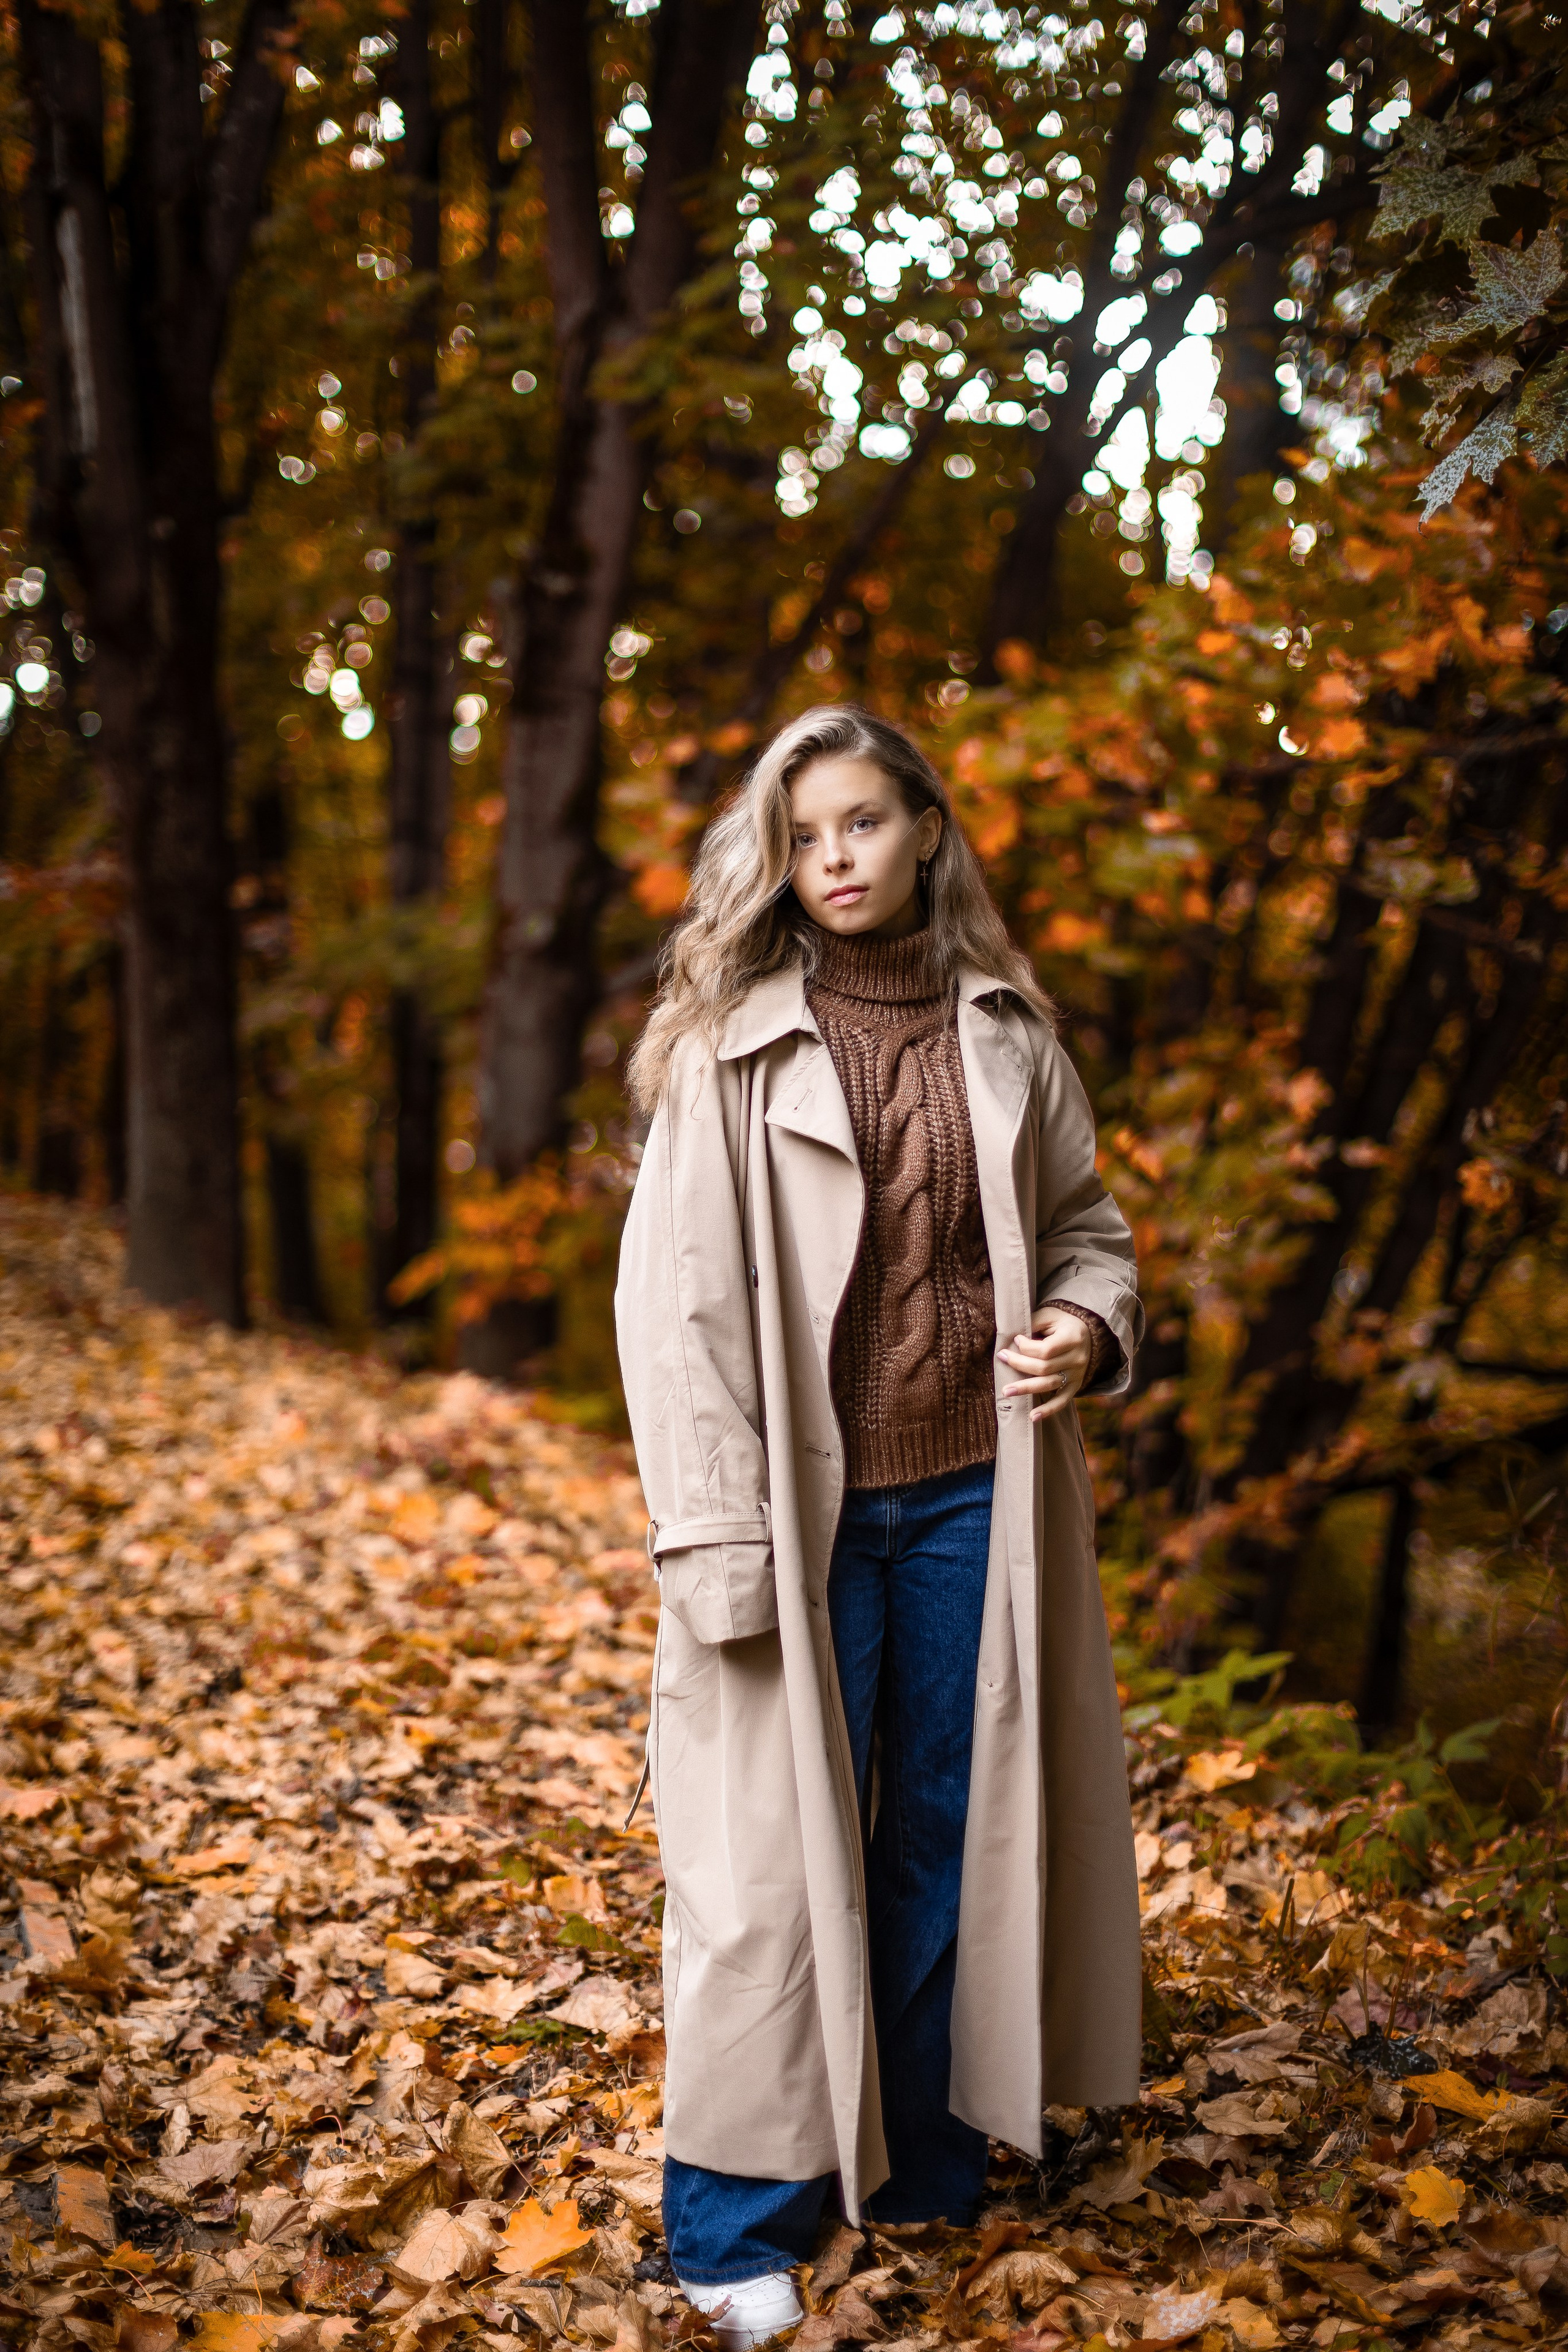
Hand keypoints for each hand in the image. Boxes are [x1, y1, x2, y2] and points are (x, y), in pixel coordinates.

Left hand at [999, 1305, 1091, 1424]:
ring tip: (1006, 1392)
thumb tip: (1011, 1336)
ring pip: (1049, 1385)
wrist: (1087, 1335)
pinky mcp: (1075, 1386)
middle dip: (1019, 1365)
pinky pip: (1062, 1401)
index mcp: (1072, 1338)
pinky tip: (1032, 1416)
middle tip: (1001, 1359)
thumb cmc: (1062, 1323)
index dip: (1027, 1347)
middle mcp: (1077, 1358)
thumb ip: (1033, 1322)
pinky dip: (1048, 1410)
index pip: (1046, 1350)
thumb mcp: (1050, 1315)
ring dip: (1026, 1389)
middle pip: (1044, 1368)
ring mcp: (1077, 1375)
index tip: (1015, 1340)